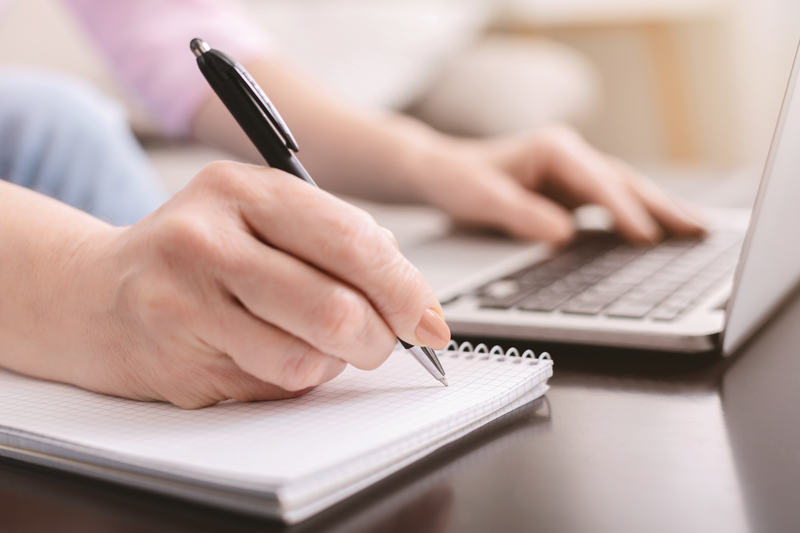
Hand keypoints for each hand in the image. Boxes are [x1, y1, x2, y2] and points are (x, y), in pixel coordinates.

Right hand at [28, 162, 450, 408]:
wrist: (96, 292)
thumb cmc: (197, 252)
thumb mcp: (262, 214)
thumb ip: (339, 240)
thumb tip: (415, 302)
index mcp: (241, 189)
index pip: (351, 242)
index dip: (404, 290)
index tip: (429, 320)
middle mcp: (207, 241)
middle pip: (336, 310)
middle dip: (379, 339)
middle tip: (381, 342)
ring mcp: (185, 305)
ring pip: (306, 361)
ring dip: (331, 363)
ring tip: (310, 340)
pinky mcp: (177, 363)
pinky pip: (271, 389)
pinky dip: (291, 380)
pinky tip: (265, 353)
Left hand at [407, 125, 704, 243]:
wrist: (442, 173)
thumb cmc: (459, 180)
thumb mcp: (482, 197)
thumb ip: (520, 214)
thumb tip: (563, 235)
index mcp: (554, 150)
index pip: (600, 183)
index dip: (625, 212)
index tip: (647, 238)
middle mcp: (570, 156)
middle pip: (626, 182)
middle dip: (663, 207)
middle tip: (698, 230)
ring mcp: (574, 174)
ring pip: (626, 192)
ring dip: (660, 212)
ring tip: (696, 232)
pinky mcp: (572, 192)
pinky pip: (612, 206)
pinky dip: (637, 219)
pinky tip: (658, 237)